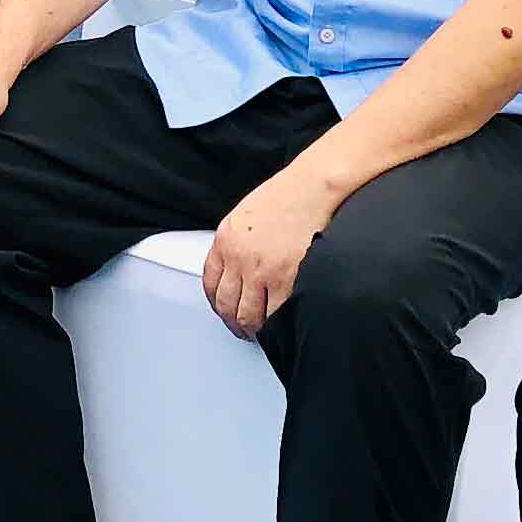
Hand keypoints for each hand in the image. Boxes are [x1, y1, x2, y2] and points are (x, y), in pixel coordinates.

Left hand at [199, 158, 341, 337]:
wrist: (312, 187)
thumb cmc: (287, 196)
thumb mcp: (246, 216)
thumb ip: (237, 243)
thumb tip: (237, 269)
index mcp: (225, 239)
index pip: (210, 282)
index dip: (216, 303)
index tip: (224, 310)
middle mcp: (238, 256)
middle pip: (226, 303)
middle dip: (233, 322)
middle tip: (241, 329)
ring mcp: (260, 270)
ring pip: (247, 314)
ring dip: (251, 329)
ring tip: (258, 333)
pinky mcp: (284, 278)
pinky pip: (273, 313)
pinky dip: (274, 325)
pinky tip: (278, 327)